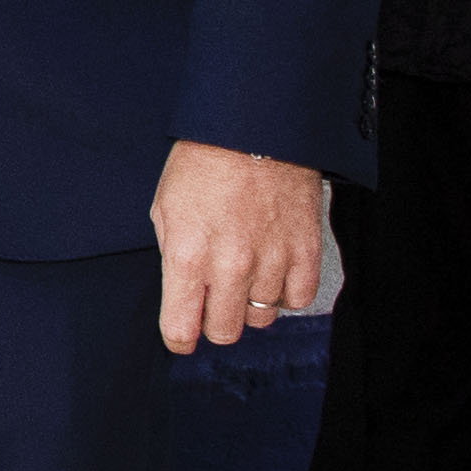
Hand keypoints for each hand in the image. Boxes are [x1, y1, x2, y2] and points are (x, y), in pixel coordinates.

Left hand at [152, 138, 329, 354]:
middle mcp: (230, 266)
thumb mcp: (165, 210)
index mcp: (187, 256)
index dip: (179, 338)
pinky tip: (272, 273)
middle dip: (214, 323)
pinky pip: (298, 300)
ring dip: (249, 304)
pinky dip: (285, 293)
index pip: (182, 328)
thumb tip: (181, 295)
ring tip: (243, 275)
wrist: (252, 132)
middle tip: (212, 302)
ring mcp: (271, 261)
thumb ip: (173, 258)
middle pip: (225, 331)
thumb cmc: (202, 166)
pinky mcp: (305, 252)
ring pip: (262, 318)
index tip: (180, 336)